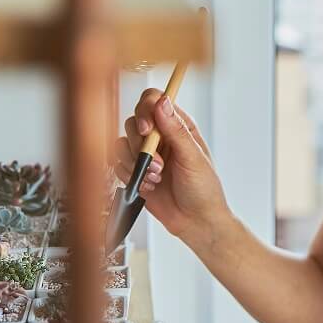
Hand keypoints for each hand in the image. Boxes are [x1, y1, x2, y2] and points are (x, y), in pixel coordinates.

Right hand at [113, 90, 229, 247]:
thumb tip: (162, 102)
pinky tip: (149, 186)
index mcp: (179, 126)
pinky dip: (130, 175)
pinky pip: (118, 163)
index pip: (154, 101)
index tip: (148, 130)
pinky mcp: (135, 170)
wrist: (196, 222)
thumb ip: (176, 130)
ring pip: (122, 142)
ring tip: (156, 178)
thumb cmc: (204, 190)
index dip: (145, 110)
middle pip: (134, 121)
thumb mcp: (194, 158)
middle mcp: (161, 136)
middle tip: (158, 164)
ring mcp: (147, 153)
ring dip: (136, 163)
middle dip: (141, 145)